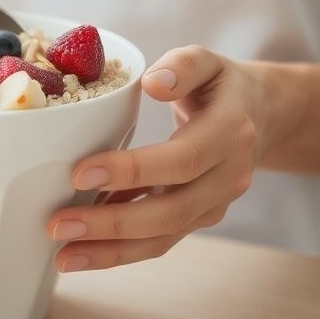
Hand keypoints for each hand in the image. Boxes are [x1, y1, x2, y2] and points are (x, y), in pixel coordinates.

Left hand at [49, 45, 268, 271]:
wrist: (261, 117)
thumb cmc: (220, 86)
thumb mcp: (207, 61)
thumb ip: (182, 66)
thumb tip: (153, 83)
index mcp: (230, 133)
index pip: (182, 160)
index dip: (133, 171)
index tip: (80, 172)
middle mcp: (227, 176)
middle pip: (171, 211)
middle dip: (112, 224)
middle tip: (58, 225)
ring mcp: (214, 204)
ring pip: (164, 236)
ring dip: (111, 251)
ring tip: (62, 257)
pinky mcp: (198, 218)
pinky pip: (158, 239)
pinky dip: (119, 249)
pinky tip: (80, 250)